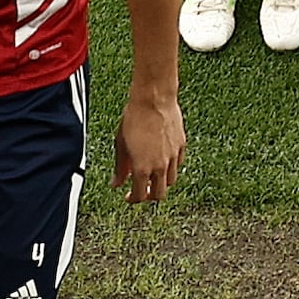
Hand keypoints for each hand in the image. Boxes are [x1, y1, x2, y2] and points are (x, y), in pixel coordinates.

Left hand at [114, 88, 186, 202]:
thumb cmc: (135, 117)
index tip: (129, 196)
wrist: (154, 99)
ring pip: (171, 181)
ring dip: (161, 182)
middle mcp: (160, 166)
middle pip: (159, 195)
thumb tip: (116, 183)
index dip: (133, 199)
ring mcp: (173, 157)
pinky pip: (178, 164)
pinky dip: (170, 168)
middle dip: (149, 196)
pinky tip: (162, 160)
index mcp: (142, 168)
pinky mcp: (181, 146)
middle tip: (142, 190)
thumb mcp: (121, 145)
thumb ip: (120, 168)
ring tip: (152, 174)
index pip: (140, 196)